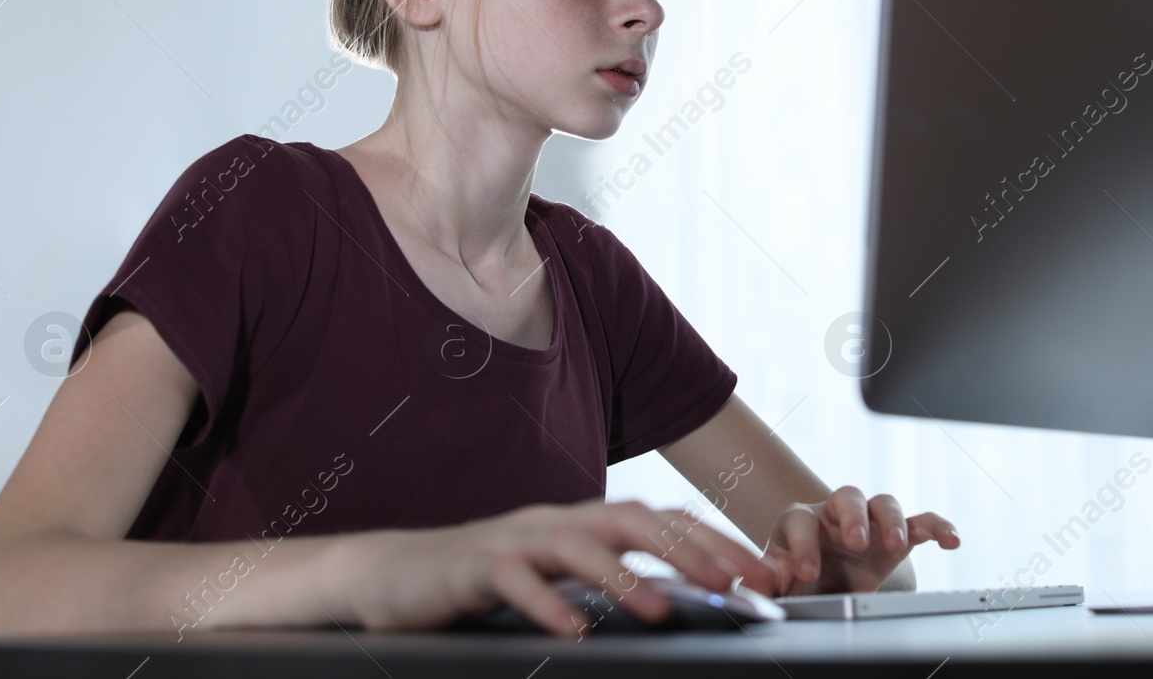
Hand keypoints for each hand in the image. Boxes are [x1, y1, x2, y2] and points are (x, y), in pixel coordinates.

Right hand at [343, 498, 779, 637]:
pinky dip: (547, 604)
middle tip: (734, 583)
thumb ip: (607, 578)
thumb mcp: (554, 575)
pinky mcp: (473, 566)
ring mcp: (514, 538)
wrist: (390, 574)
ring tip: (664, 609)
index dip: (714, 541)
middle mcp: (555, 520)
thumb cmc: (483, 578)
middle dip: (688, 549)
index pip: (660, 520)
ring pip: (578, 544)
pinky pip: (515, 581)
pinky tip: (574, 632)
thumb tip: (682, 600)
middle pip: (631, 520)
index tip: (762, 573)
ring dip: (625, 576)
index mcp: (581, 521)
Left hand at [759, 486, 958, 595]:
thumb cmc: (795, 581)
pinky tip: (951, 540)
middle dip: (853, 517)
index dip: (804, 545)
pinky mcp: (896, 538)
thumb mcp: (774, 584)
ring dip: (892, 520)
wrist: (822, 590)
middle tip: (855, 543)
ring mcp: (869, 522)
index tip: (806, 573)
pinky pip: (920, 523)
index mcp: (800, 522)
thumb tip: (761, 582)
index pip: (800, 521)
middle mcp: (835, 514)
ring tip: (895, 544)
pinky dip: (937, 527)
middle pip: (846, 496)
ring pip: (884, 503)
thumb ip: (763, 582)